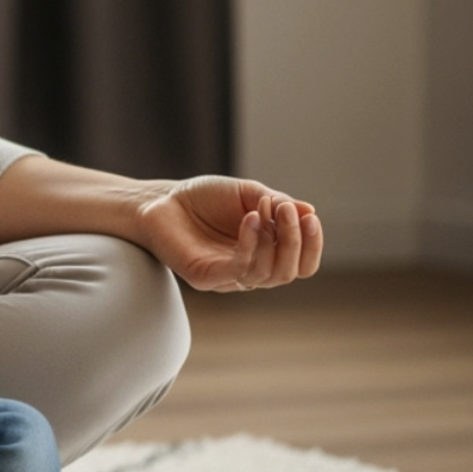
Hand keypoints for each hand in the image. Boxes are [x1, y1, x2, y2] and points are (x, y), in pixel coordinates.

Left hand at [136, 176, 321, 292]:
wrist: (160, 200)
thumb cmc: (203, 198)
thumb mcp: (247, 193)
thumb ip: (277, 203)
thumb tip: (310, 211)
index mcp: (265, 253)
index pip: (301, 263)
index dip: (312, 245)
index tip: (311, 218)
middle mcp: (250, 269)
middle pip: (289, 272)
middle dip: (295, 242)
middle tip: (288, 212)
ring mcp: (228, 277)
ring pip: (268, 275)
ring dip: (274, 241)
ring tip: (264, 209)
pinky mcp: (207, 278)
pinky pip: (239, 270)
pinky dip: (251, 245)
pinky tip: (249, 219)